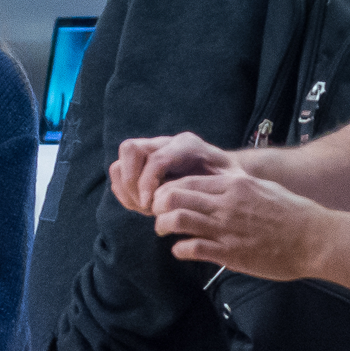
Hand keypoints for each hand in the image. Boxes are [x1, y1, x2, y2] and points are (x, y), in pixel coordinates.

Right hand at [109, 131, 243, 215]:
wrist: (225, 175)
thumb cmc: (229, 182)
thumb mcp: (230, 184)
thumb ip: (210, 189)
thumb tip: (184, 200)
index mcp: (188, 145)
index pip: (156, 159)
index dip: (147, 183)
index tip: (151, 206)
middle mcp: (165, 143)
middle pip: (130, 149)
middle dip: (131, 181)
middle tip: (144, 206)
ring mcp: (151, 151)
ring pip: (121, 161)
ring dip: (126, 188)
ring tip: (143, 207)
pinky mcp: (142, 163)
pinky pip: (120, 173)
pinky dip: (124, 191)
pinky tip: (142, 206)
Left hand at [152, 173, 331, 280]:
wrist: (317, 239)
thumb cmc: (293, 213)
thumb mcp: (262, 187)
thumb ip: (237, 186)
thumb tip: (217, 185)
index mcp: (234, 185)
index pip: (185, 180)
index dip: (166, 189)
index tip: (164, 198)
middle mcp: (226, 203)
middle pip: (173, 196)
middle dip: (157, 206)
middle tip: (158, 214)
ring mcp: (227, 228)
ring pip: (177, 219)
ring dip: (163, 226)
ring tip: (164, 231)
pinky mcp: (231, 253)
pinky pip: (192, 248)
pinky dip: (179, 250)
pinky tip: (181, 251)